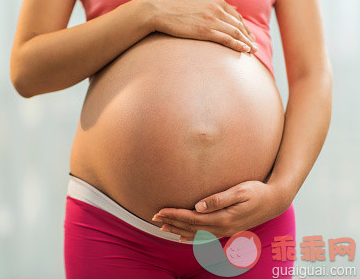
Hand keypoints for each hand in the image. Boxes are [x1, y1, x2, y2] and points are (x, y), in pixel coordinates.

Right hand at [146, 0, 257, 53]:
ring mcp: (212, 19)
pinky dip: (238, 44)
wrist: (159, 10)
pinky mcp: (205, 30)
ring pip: (235, 32)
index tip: (247, 34)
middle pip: (238, 24)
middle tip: (254, 45)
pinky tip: (245, 50)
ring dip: (246, 42)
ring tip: (253, 51)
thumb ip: (210, 1)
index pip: (234, 14)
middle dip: (248, 35)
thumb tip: (223, 5)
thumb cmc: (172, 4)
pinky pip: (227, 39)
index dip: (243, 25)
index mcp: (215, 0)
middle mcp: (217, 8)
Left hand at [152, 181, 290, 241]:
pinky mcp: (227, 229)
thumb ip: (219, 199)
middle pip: (191, 227)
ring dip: (178, 230)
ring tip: (162, 227)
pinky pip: (205, 236)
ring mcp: (225, 231)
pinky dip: (191, 237)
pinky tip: (182, 238)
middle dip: (172, 222)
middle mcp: (223, 227)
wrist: (276, 201)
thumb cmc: (258, 191)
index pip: (192, 217)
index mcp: (223, 217)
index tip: (160, 211)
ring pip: (196, 233)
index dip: (174, 214)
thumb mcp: (240, 191)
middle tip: (154, 217)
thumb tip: (199, 205)